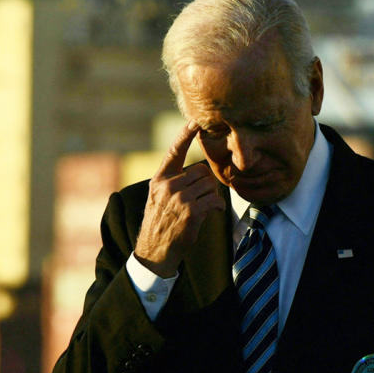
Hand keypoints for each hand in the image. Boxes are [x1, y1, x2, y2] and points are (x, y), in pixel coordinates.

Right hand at [133, 123, 225, 276]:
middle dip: (206, 184)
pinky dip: (218, 207)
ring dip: (212, 196)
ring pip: (210, 185)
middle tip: (202, 198)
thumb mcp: (158, 198)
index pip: (174, 152)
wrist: (155, 251)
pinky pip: (214, 200)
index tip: (195, 121)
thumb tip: (197, 172)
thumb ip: (172, 182)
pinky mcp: (191, 212)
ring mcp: (179, 199)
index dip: (185, 135)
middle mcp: (168, 186)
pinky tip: (213, 212)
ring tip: (204, 207)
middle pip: (202, 171)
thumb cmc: (160, 223)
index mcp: (159, 179)